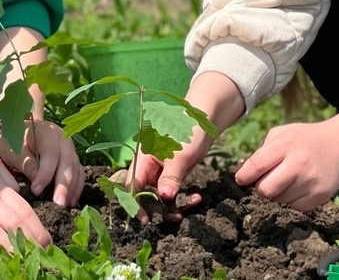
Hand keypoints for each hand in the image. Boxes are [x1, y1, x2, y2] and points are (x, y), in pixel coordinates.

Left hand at [0, 119, 84, 207]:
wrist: (18, 131)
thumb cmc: (14, 140)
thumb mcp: (15, 151)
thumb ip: (28, 165)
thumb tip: (39, 186)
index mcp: (48, 132)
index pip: (51, 154)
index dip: (45, 174)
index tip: (36, 190)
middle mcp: (64, 139)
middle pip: (68, 162)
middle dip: (64, 185)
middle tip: (59, 203)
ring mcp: (70, 149)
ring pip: (76, 169)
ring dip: (72, 189)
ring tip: (65, 206)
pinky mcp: (72, 159)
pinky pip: (79, 173)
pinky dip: (76, 188)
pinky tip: (70, 201)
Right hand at [129, 71, 244, 221]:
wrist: (205, 118)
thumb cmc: (188, 130)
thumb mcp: (181, 154)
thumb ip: (171, 176)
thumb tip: (164, 196)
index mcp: (143, 157)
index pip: (133, 184)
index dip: (136, 203)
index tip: (145, 219)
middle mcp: (148, 165)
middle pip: (146, 193)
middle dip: (159, 207)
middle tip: (175, 217)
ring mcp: (161, 170)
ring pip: (161, 194)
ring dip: (175, 203)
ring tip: (193, 203)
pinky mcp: (173, 173)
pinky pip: (174, 190)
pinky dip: (184, 197)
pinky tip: (196, 198)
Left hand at [234, 102, 338, 210]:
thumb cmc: (304, 139)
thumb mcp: (282, 133)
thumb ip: (263, 150)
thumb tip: (245, 173)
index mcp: (286, 144)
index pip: (256, 166)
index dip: (244, 176)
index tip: (241, 179)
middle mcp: (299, 163)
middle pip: (265, 190)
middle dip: (260, 188)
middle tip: (266, 181)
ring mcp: (311, 181)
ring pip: (279, 200)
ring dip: (278, 193)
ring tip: (288, 179)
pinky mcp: (320, 195)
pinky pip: (294, 207)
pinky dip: (292, 200)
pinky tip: (300, 186)